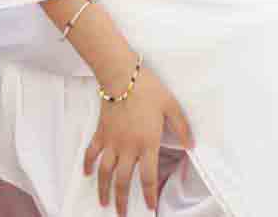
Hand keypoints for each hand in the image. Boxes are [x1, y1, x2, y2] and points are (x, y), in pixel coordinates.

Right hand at [83, 65, 192, 215]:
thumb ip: (182, 127)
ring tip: (104, 202)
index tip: (149, 207)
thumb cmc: (148, 89)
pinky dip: (87, 164)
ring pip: (105, 172)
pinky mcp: (100, 133)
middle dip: (122, 201)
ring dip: (103, 189)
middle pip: (123, 181)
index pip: (148, 177)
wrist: (122, 75)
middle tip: (122, 215)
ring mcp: (111, 141)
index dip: (148, 195)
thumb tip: (191, 145)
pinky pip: (91, 153)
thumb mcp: (172, 106)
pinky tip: (87, 174)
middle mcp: (128, 147)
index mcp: (147, 143)